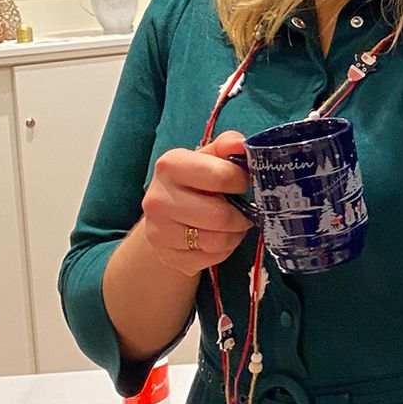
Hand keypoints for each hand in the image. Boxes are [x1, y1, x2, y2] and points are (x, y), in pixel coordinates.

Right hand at [138, 128, 252, 277]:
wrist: (165, 212)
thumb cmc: (194, 180)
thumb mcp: (209, 157)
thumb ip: (227, 146)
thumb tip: (241, 144)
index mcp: (170, 165)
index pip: (221, 176)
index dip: (242, 181)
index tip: (244, 182)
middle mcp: (157, 199)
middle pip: (220, 216)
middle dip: (242, 215)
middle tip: (245, 211)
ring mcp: (158, 230)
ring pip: (216, 241)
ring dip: (234, 235)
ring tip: (233, 225)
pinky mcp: (166, 255)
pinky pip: (210, 259)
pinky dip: (223, 251)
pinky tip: (218, 239)